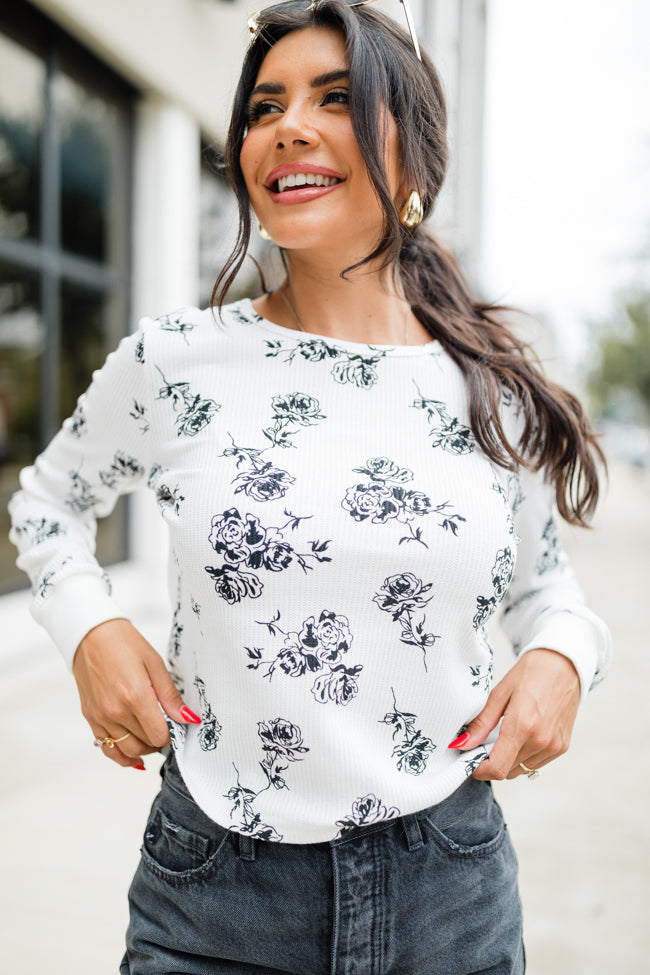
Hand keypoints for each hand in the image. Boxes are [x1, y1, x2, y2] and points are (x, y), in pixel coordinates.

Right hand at [72, 618, 199, 768]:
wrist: (89, 634)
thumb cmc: (123, 643)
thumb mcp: (155, 664)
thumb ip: (170, 696)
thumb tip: (188, 719)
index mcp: (135, 697)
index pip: (160, 736)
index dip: (172, 733)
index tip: (175, 723)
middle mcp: (115, 712)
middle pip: (145, 744)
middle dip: (159, 739)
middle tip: (166, 726)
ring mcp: (100, 717)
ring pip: (127, 751)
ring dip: (143, 749)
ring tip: (152, 737)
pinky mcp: (90, 717)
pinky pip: (107, 748)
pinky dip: (122, 756)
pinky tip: (134, 756)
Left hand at [451, 648, 580, 779]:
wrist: (564, 663)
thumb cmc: (531, 673)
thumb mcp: (500, 693)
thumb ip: (482, 723)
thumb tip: (462, 744)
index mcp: (523, 726)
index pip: (497, 768)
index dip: (479, 770)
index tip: (469, 760)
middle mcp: (541, 741)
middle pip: (508, 771)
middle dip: (491, 763)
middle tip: (482, 744)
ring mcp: (554, 746)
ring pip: (521, 769)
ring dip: (507, 761)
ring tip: (501, 738)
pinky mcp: (562, 746)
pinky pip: (536, 763)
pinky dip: (523, 757)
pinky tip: (519, 737)